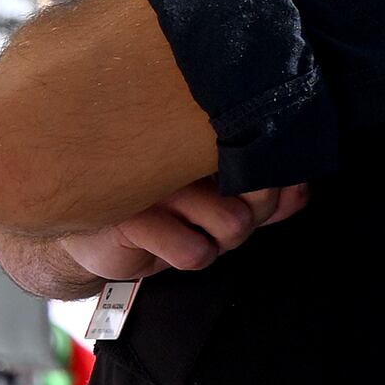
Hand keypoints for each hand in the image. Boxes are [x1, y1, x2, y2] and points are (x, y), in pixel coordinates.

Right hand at [0, 178, 310, 300]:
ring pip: (234, 225)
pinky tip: (166, 241)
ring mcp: (156, 180)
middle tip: (223, 216)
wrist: (83, 226)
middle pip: (260, 195)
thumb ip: (260, 194)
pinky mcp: (132, 217)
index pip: (265, 153)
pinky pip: (196, 252)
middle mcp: (179, 147)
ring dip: (220, 240)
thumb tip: (301, 192)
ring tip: (191, 227)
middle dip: (253, 217)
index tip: (276, 190)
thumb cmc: (154, 202)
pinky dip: (189, 254)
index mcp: (200, 131)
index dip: (281, 183)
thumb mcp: (212, 197)